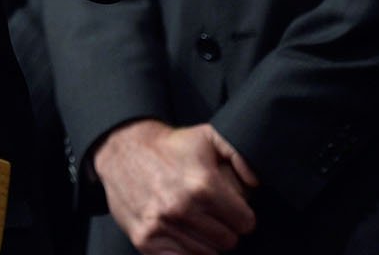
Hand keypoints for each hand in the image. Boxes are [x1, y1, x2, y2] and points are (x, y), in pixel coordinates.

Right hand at [93, 119, 258, 254]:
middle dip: (224, 229)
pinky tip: (182, 235)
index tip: (231, 209)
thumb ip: (241, 154)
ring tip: (194, 221)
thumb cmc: (170, 146)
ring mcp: (161, 226)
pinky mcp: (145, 240)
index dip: (241, 215)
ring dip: (205, 241)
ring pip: (207, 254)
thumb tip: (255, 183)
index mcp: (203, 185)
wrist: (122, 149)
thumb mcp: (209, 136)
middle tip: (212, 215)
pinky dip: (186, 252)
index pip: (245, 223)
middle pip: (228, 242)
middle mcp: (182, 208)